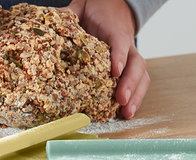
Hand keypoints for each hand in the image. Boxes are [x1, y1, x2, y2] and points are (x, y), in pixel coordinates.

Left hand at [66, 0, 149, 118]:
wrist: (113, 7)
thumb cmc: (96, 11)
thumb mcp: (81, 8)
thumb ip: (70, 15)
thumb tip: (54, 21)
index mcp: (114, 31)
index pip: (120, 43)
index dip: (119, 57)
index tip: (115, 72)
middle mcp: (127, 46)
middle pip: (136, 64)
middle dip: (130, 83)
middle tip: (121, 100)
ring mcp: (130, 58)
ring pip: (141, 76)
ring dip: (136, 96)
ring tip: (127, 113)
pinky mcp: (130, 69)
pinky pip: (138, 83)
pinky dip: (134, 98)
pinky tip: (125, 113)